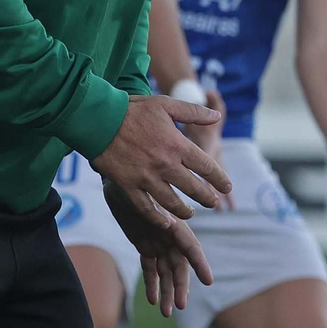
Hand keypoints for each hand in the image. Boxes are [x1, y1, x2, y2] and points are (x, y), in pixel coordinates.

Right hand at [91, 95, 231, 226]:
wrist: (99, 120)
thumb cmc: (133, 109)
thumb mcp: (166, 104)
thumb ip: (193, 112)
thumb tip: (217, 116)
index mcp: (177, 145)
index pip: (207, 167)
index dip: (220, 179)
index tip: (227, 186)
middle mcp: (165, 165)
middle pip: (193, 189)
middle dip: (207, 198)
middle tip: (213, 202)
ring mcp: (146, 178)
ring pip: (172, 203)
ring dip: (185, 211)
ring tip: (191, 214)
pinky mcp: (129, 186)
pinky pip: (146, 208)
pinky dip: (157, 218)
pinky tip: (166, 222)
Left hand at [103, 178, 212, 316]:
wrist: (120, 177)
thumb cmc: (135, 182)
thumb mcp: (145, 196)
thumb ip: (158, 212)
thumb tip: (171, 226)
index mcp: (174, 224)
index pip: (190, 247)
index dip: (199, 264)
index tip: (209, 280)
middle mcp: (170, 236)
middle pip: (179, 266)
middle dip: (181, 286)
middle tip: (180, 306)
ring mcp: (159, 242)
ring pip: (166, 272)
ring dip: (168, 291)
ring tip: (167, 313)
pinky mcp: (145, 246)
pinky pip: (151, 269)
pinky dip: (152, 284)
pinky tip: (153, 300)